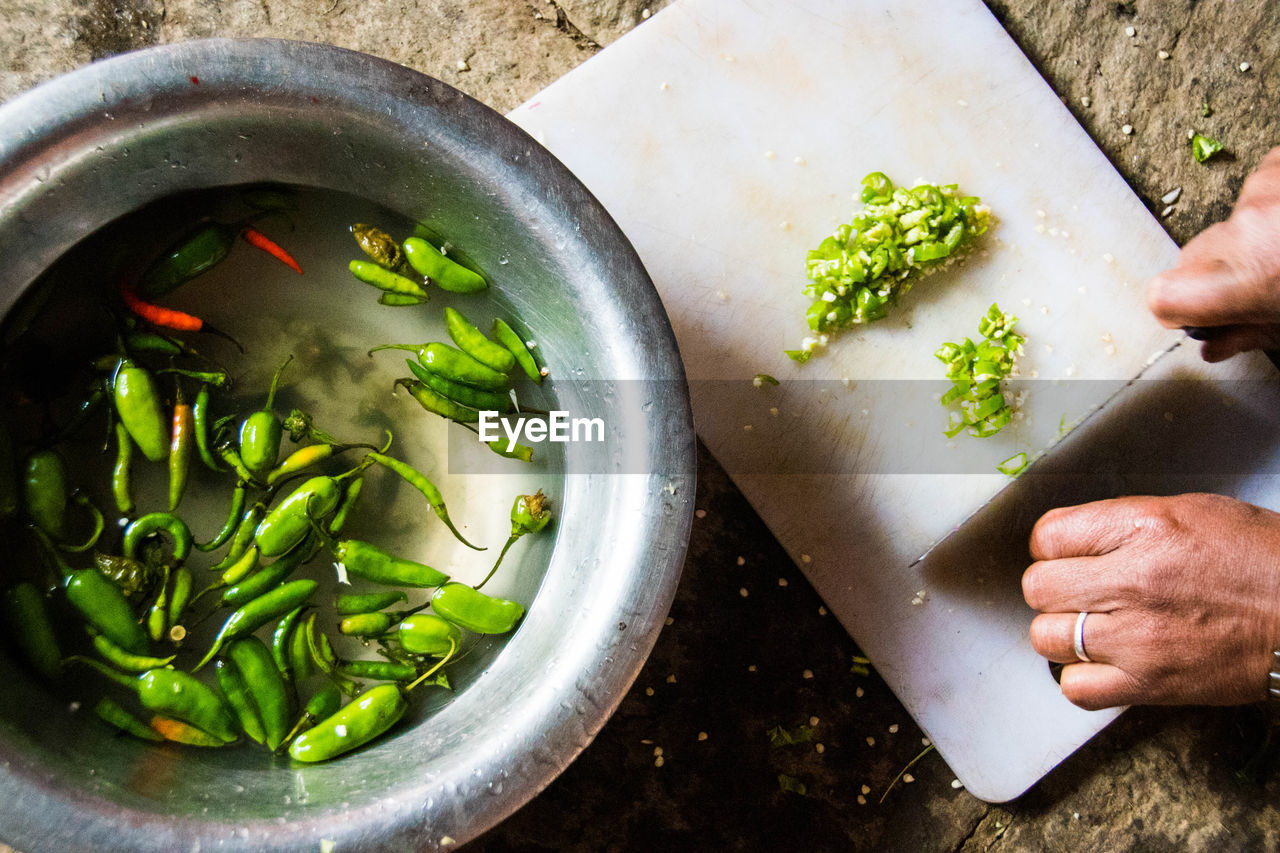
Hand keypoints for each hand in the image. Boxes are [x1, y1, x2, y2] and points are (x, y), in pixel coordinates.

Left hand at [1022, 493, 1279, 709]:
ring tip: (1092, 627)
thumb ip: (1123, 523)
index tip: (1067, 555)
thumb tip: (1077, 539)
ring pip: (1046, 638)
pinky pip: (1075, 688)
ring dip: (1062, 633)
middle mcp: (1132, 582)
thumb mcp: (1192, 513)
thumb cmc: (1261, 560)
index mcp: (1142, 529)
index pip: (1047, 536)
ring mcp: (1138, 638)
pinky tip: (1104, 663)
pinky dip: (1081, 679)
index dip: (1052, 547)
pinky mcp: (1150, 684)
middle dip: (1053, 588)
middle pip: (1038, 587)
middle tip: (1079, 592)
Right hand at [1147, 146, 1279, 361]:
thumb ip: (1248, 334)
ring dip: (1251, 236)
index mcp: (1245, 277)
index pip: (1163, 296)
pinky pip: (1259, 186)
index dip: (1176, 309)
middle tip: (1258, 285)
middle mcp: (1245, 230)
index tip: (1195, 315)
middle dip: (1215, 273)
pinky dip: (1273, 202)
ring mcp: (1263, 191)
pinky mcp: (1278, 163)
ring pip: (1228, 222)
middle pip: (1193, 257)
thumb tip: (1212, 343)